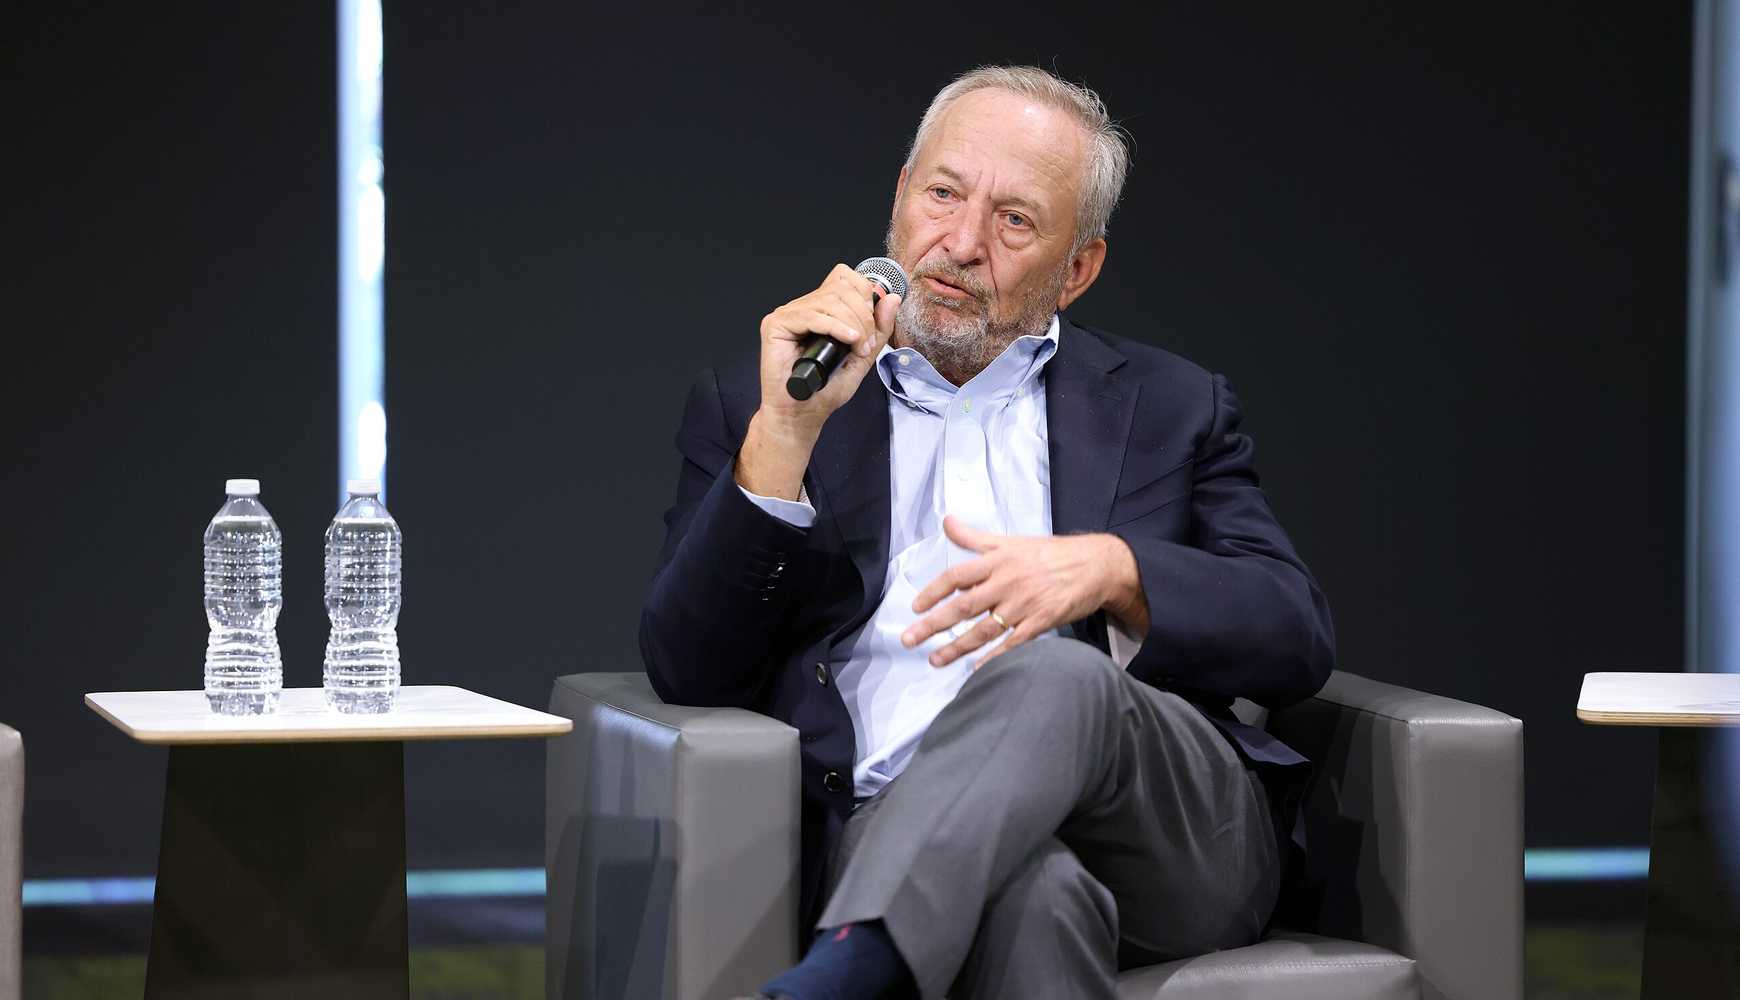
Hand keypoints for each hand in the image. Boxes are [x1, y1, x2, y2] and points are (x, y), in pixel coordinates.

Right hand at [737, 265, 901, 499]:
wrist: (802, 415)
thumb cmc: (826, 390)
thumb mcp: (863, 357)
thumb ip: (878, 329)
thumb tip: (891, 298)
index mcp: (822, 310)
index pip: (845, 278)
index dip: (864, 293)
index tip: (871, 324)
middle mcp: (804, 307)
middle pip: (841, 287)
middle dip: (863, 315)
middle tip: (865, 345)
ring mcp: (789, 314)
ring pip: (829, 300)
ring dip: (852, 324)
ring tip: (857, 349)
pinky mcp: (776, 325)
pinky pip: (811, 315)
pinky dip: (835, 327)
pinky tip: (847, 341)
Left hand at [902, 517, 1146, 667]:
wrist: (1096, 564)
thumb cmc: (1049, 553)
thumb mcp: (1010, 541)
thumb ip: (975, 538)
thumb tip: (946, 521)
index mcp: (997, 560)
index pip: (957, 576)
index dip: (933, 591)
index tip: (915, 607)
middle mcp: (1006, 582)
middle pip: (963, 606)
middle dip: (933, 624)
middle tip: (908, 640)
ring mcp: (1024, 604)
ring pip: (983, 629)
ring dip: (957, 647)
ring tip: (935, 660)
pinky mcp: (1041, 622)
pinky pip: (1013, 643)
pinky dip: (994, 657)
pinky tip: (976, 669)